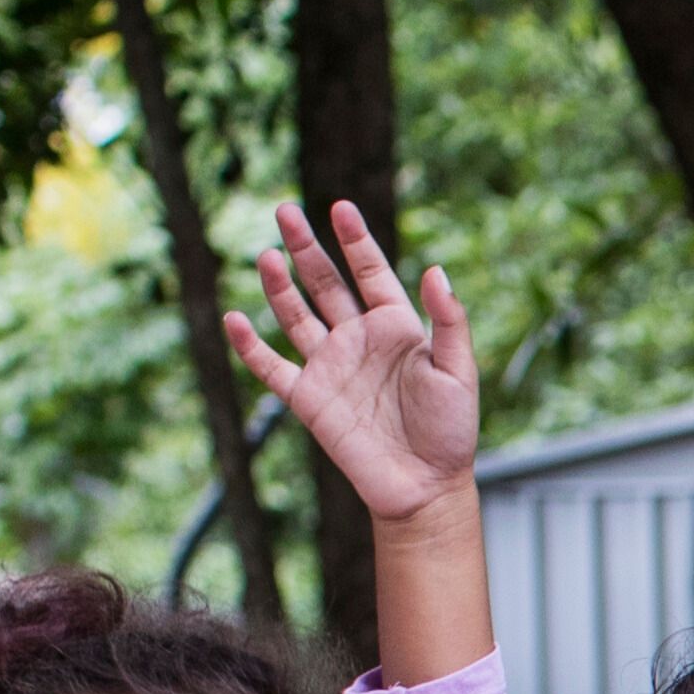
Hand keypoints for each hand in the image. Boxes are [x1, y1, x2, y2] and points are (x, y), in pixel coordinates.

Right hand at [224, 200, 479, 524]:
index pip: (371, 272)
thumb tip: (436, 270)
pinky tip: (235, 318)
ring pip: (296, 315)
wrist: (424, 486)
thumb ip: (448, 322)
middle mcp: (359, 339)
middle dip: (306, 247)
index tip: (340, 207)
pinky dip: (250, 345)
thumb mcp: (458, 372)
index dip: (356, 240)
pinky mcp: (308, 398)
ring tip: (266, 254)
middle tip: (284, 210)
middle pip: (326, 283)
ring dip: (279, 286)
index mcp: (396, 327)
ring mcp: (330, 366)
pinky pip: (271, 367)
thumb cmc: (450, 431)